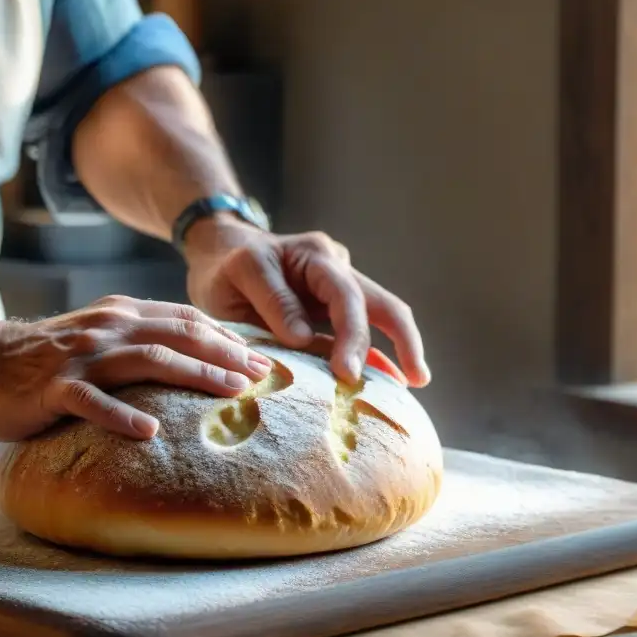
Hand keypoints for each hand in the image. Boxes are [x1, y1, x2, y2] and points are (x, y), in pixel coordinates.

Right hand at [0, 295, 272, 440]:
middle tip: (262, 378)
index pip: (185, 319)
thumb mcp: (96, 339)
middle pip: (177, 335)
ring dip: (194, 374)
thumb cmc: (43, 359)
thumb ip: (136, 342)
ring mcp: (80, 357)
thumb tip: (189, 361)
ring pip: (148, 360)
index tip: (262, 360)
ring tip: (231, 395)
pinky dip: (122, 415)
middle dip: (225, 355)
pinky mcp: (54, 388)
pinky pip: (92, 401)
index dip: (227, 337)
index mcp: (120, 315)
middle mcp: (106, 328)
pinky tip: (150, 431)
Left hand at [183, 215, 430, 387]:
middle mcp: (337, 270)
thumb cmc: (227, 265)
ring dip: (399, 348)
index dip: (351, 335)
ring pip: (381, 316)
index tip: (346, 373)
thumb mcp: (242, 274)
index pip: (345, 296)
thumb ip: (272, 301)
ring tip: (415, 381)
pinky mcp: (332, 313)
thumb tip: (304, 338)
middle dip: (402, 340)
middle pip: (382, 303)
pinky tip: (394, 380)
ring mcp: (338, 291)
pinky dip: (378, 355)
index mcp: (316, 256)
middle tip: (415, 378)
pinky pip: (361, 333)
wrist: (220, 255)